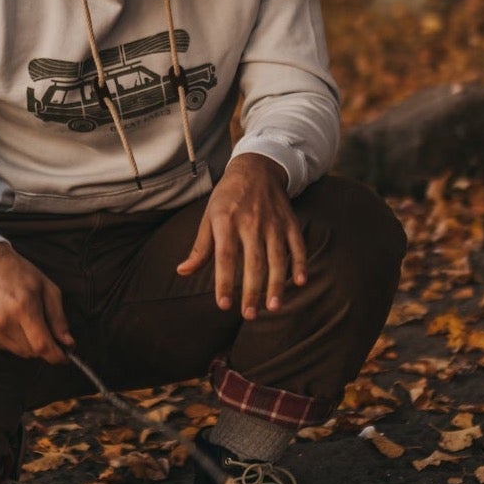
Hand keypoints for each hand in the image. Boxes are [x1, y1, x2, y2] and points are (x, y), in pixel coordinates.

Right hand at [0, 242, 73, 363]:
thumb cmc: (19, 273)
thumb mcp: (47, 288)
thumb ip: (59, 318)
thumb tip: (68, 343)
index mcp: (23, 307)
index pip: (42, 345)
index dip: (57, 356)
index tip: (65, 357)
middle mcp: (4, 320)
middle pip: (33, 352)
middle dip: (46, 347)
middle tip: (50, 333)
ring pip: (22, 353)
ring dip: (32, 345)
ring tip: (30, 323)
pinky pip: (9, 349)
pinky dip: (18, 342)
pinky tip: (16, 323)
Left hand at [177, 153, 306, 319]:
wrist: (256, 168)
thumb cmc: (227, 197)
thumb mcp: (209, 216)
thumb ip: (200, 247)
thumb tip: (182, 271)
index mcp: (226, 222)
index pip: (225, 257)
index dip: (224, 282)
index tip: (223, 305)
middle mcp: (251, 223)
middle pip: (253, 262)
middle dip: (252, 291)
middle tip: (249, 315)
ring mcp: (273, 223)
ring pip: (277, 258)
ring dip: (276, 284)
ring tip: (274, 307)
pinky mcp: (290, 222)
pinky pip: (297, 245)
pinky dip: (300, 263)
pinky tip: (300, 282)